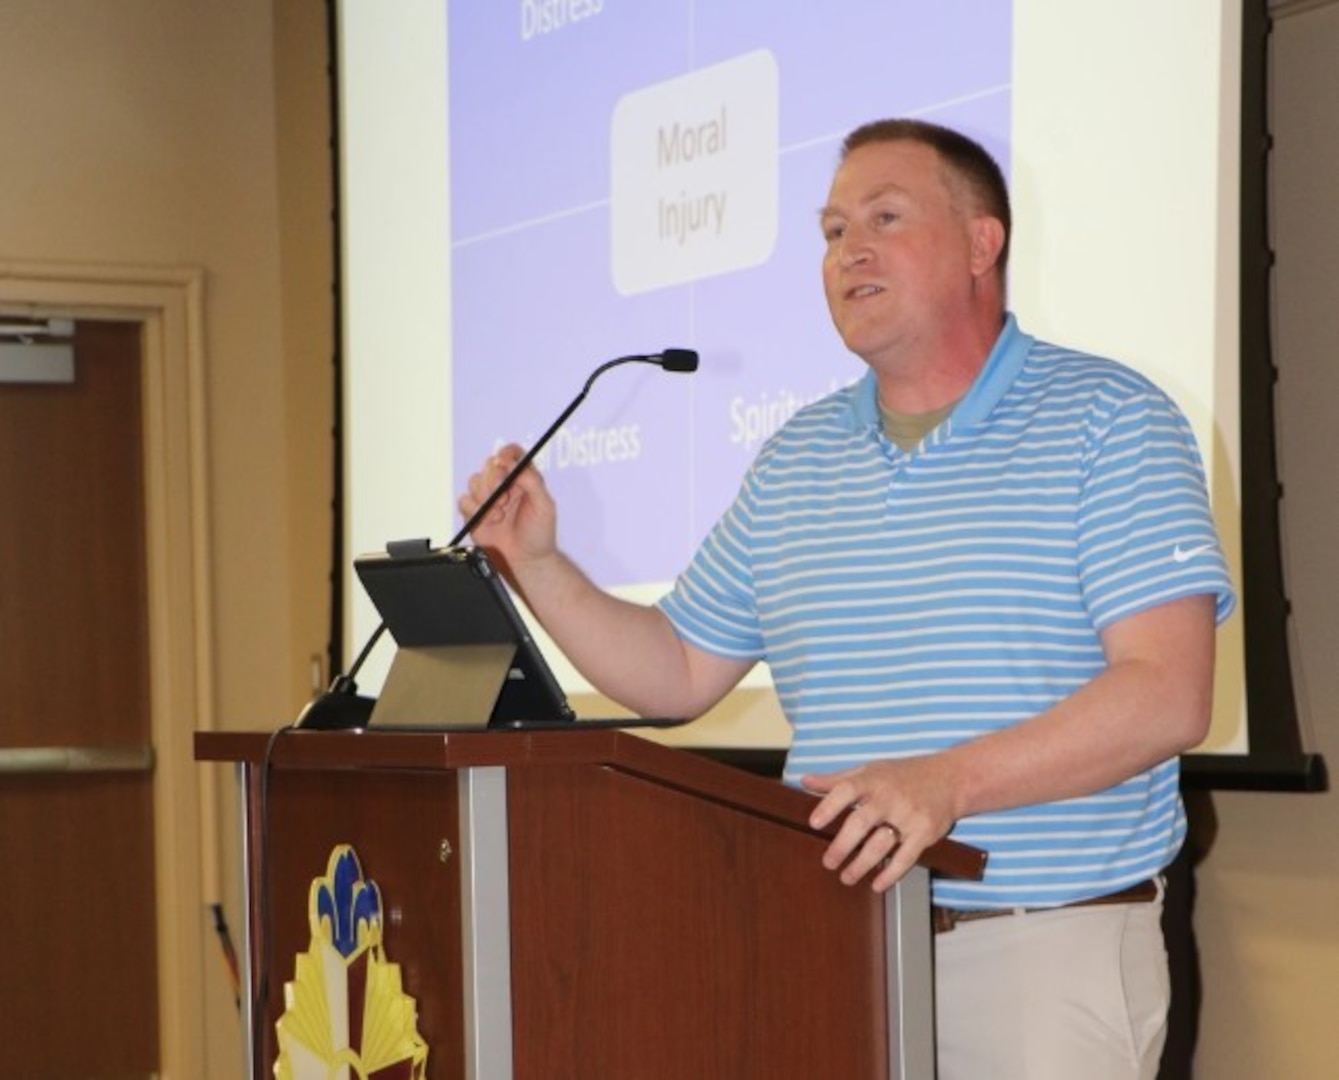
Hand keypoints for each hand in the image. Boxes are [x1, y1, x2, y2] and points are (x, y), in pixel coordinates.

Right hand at [457, 443, 557, 569]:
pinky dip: (476, 510)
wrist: (526, 559)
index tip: (506, 462)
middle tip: (504, 496)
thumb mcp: (545, 505)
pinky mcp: (474, 512)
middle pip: (490, 464)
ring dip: (486, 497)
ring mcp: (488, 498)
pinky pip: (464, 500)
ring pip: (474, 480)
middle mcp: (504, 484)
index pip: (512, 454)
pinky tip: (490, 520)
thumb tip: (515, 465)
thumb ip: (532, 481)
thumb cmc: (539, 533)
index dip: (507, 453)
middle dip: (494, 479)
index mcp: (523, 478)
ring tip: (500, 514)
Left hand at [802, 756, 958, 892]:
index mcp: (872, 780)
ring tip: (846, 877)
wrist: (951, 779)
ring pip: (881, 845)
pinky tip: (876, 884)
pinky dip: (890, 874)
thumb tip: (805, 782)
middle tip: (828, 862)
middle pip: (861, 822)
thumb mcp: (871, 771)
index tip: (814, 823)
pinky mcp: (925, 834)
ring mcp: (908, 816)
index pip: (846, 790)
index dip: (829, 806)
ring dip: (861, 865)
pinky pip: (905, 858)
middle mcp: (889, 797)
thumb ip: (837, 779)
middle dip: (842, 845)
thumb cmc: (904, 775)